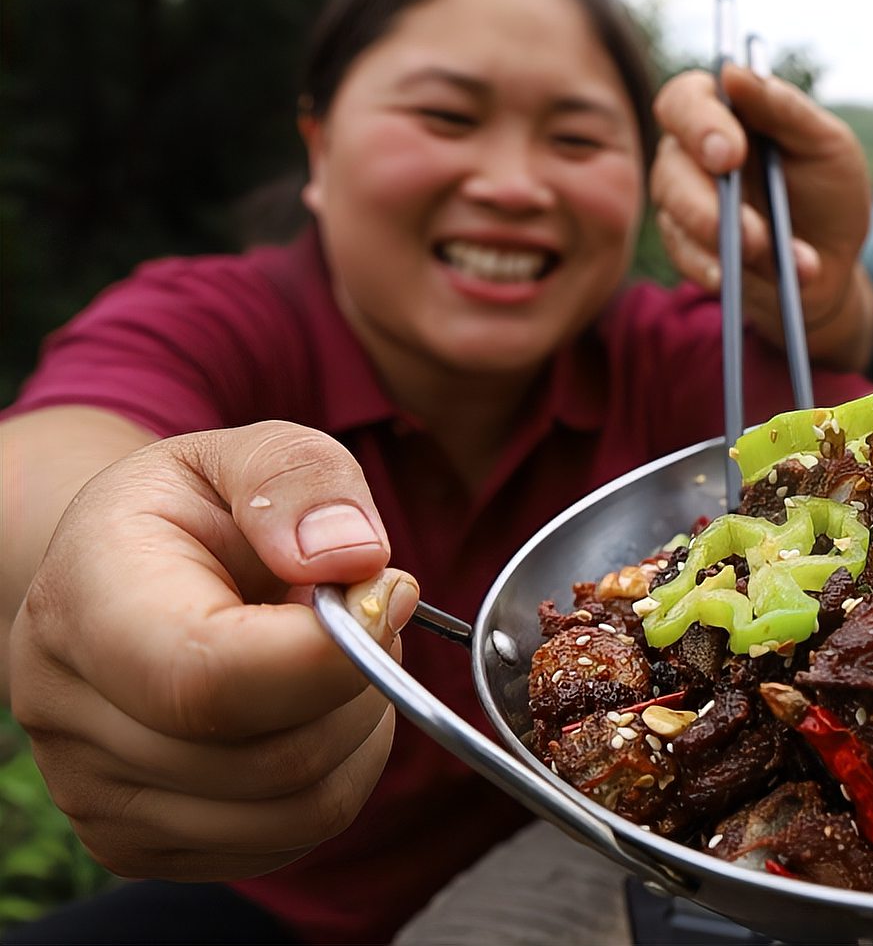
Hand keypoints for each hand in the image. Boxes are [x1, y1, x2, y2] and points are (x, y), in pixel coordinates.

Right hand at [8, 422, 413, 879]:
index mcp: (85, 599)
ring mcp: (92, 790)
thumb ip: (302, 480)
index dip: (329, 658)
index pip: (207, 678)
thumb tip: (350, 559)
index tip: (388, 594)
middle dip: (364, 685)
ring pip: (296, 812)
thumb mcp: (252, 451)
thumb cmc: (197, 512)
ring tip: (338, 661)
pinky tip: (311, 712)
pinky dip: (337, 779)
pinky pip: (288, 841)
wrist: (126, 573)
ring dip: (360, 734)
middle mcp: (65, 708)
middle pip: (272, 758)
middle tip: (368, 613)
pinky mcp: (134, 842)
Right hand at [651, 64, 872, 369]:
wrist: (834, 265)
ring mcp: (686, 201)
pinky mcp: (688, 248)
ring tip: (765, 252)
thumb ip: (784, 108)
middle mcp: (694, 153)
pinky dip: (713, 268)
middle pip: (671, 162)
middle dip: (705, 197)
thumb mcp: (826, 144)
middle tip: (744, 222)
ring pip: (675, 212)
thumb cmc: (830, 192)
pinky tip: (729, 278)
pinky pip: (684, 256)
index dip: (699, 122)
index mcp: (726, 113)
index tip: (731, 153)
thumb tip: (734, 72)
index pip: (687, 100)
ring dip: (720, 236)